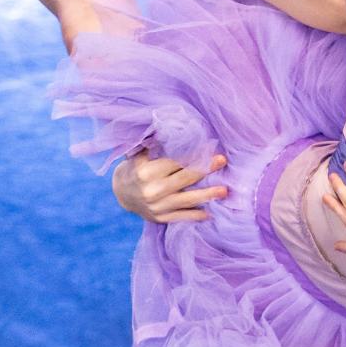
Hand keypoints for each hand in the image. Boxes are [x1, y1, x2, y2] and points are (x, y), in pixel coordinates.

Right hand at [112, 148, 228, 222]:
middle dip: (205, 169)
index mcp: (147, 172)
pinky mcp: (161, 218)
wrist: (121, 194)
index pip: (175, 162)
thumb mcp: (139, 155)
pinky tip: (210, 212)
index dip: (193, 155)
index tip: (209, 148)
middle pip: (185, 178)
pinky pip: (182, 217)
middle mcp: (153, 190)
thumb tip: (170, 128)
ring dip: (208, 195)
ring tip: (224, 191)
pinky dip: (196, 215)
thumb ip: (154, 145)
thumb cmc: (135, 168)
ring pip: (188, 200)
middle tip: (222, 161)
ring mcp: (158, 206)